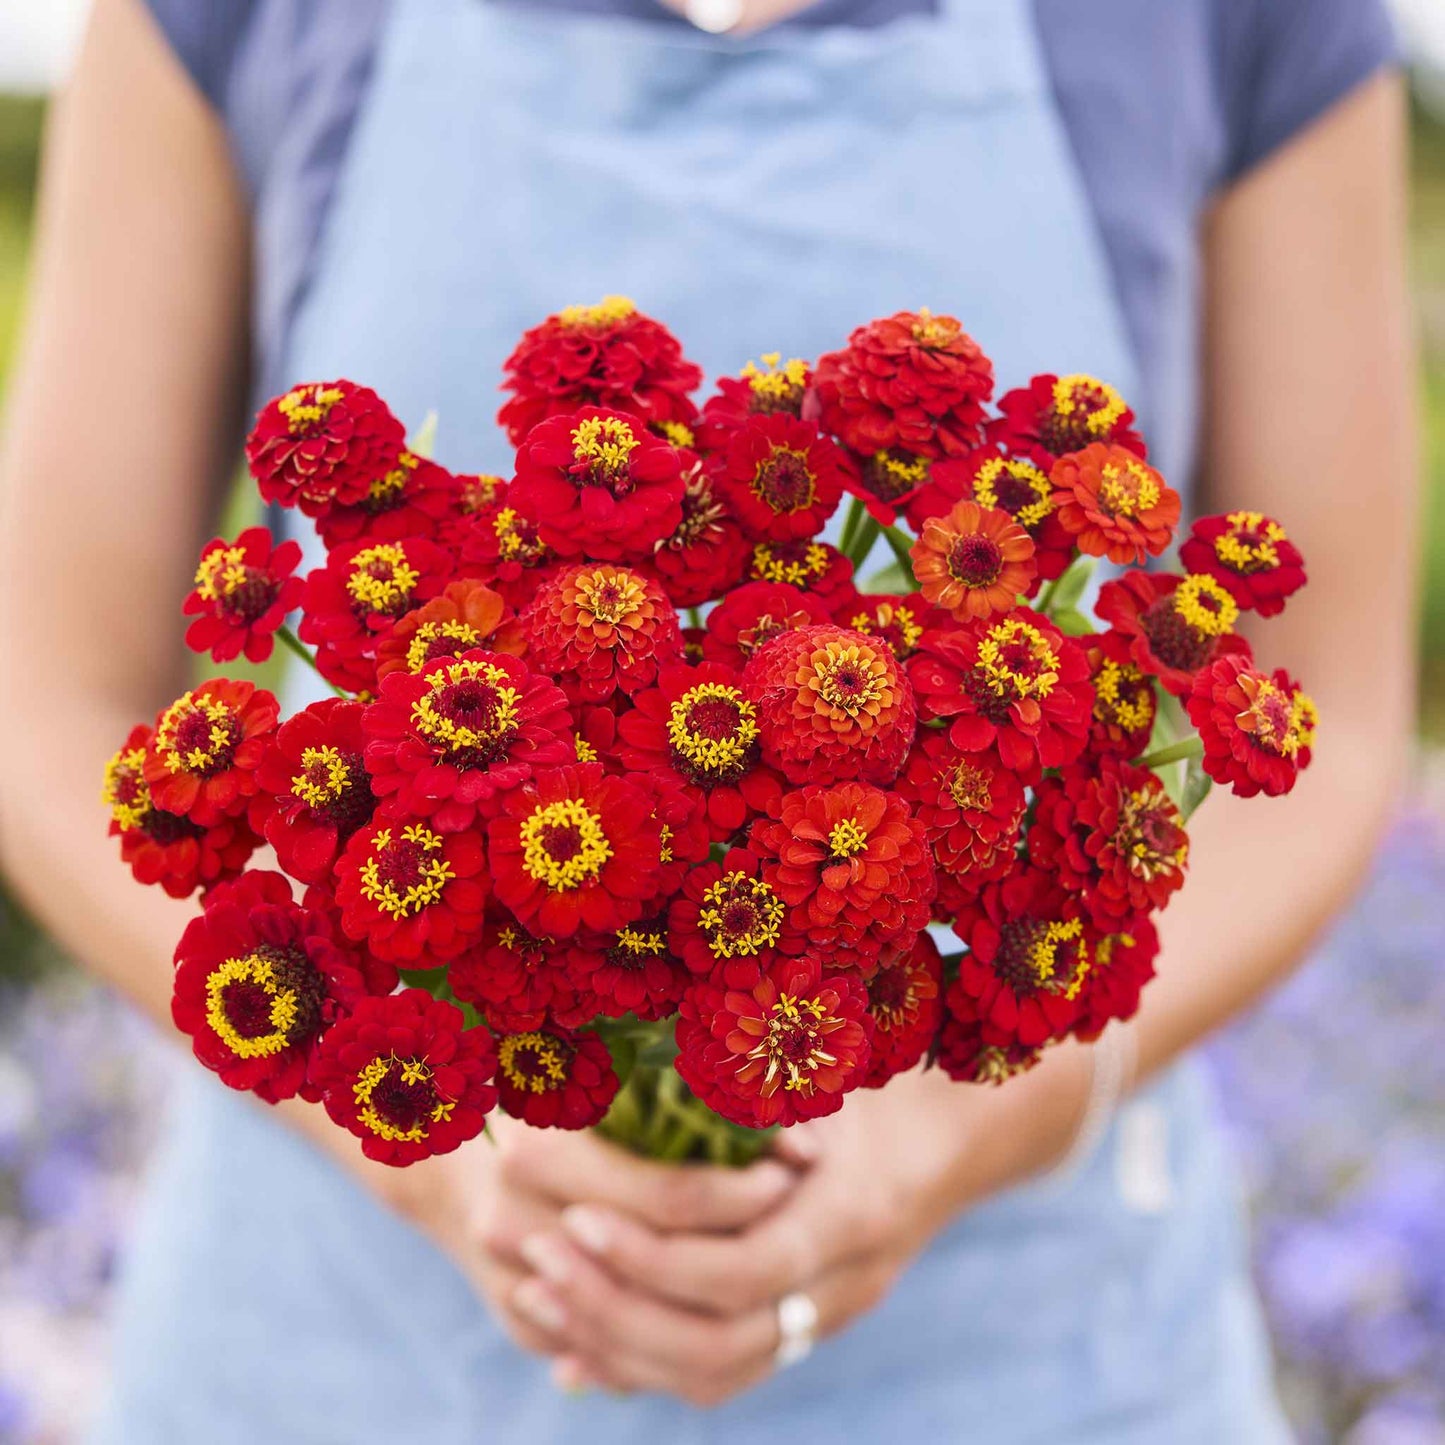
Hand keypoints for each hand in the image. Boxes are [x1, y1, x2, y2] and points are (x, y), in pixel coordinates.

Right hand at [367, 1112, 799, 1363]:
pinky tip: (730, 1301)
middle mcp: (517, 1221)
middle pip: (656, 1261)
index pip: (665, 1196)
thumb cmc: (535, 1075)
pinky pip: (609, 1347)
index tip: (794, 1169)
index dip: (740, 1188)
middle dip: (739, 1241)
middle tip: (800, 1216)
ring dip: (714, 1293)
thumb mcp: (598, 1053)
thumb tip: (799, 1125)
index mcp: (537, 1150)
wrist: (439, 1142)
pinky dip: (670, 1328)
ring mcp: (514, 1280)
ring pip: (638, 1318)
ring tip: (777, 1254)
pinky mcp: (522, 1321)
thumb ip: (689, 1071)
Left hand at [523, 1047, 1091, 1403]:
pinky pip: (716, 1376)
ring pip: (712, 1372)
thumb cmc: (882, 1076)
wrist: (956, 1139)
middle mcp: (846, 1282)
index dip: (652, 1252)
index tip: (579, 1214)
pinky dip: (641, 1366)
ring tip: (537, 1294)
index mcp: (856, 1212)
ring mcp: (827, 1316)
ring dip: (618, 1341)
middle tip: (537, 1253)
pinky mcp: (802, 1330)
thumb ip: (755, 1072)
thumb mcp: (829, 1060)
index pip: (739, 1267)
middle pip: (716, 1341)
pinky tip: (572, 1350)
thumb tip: (654, 1064)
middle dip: (618, 1304)